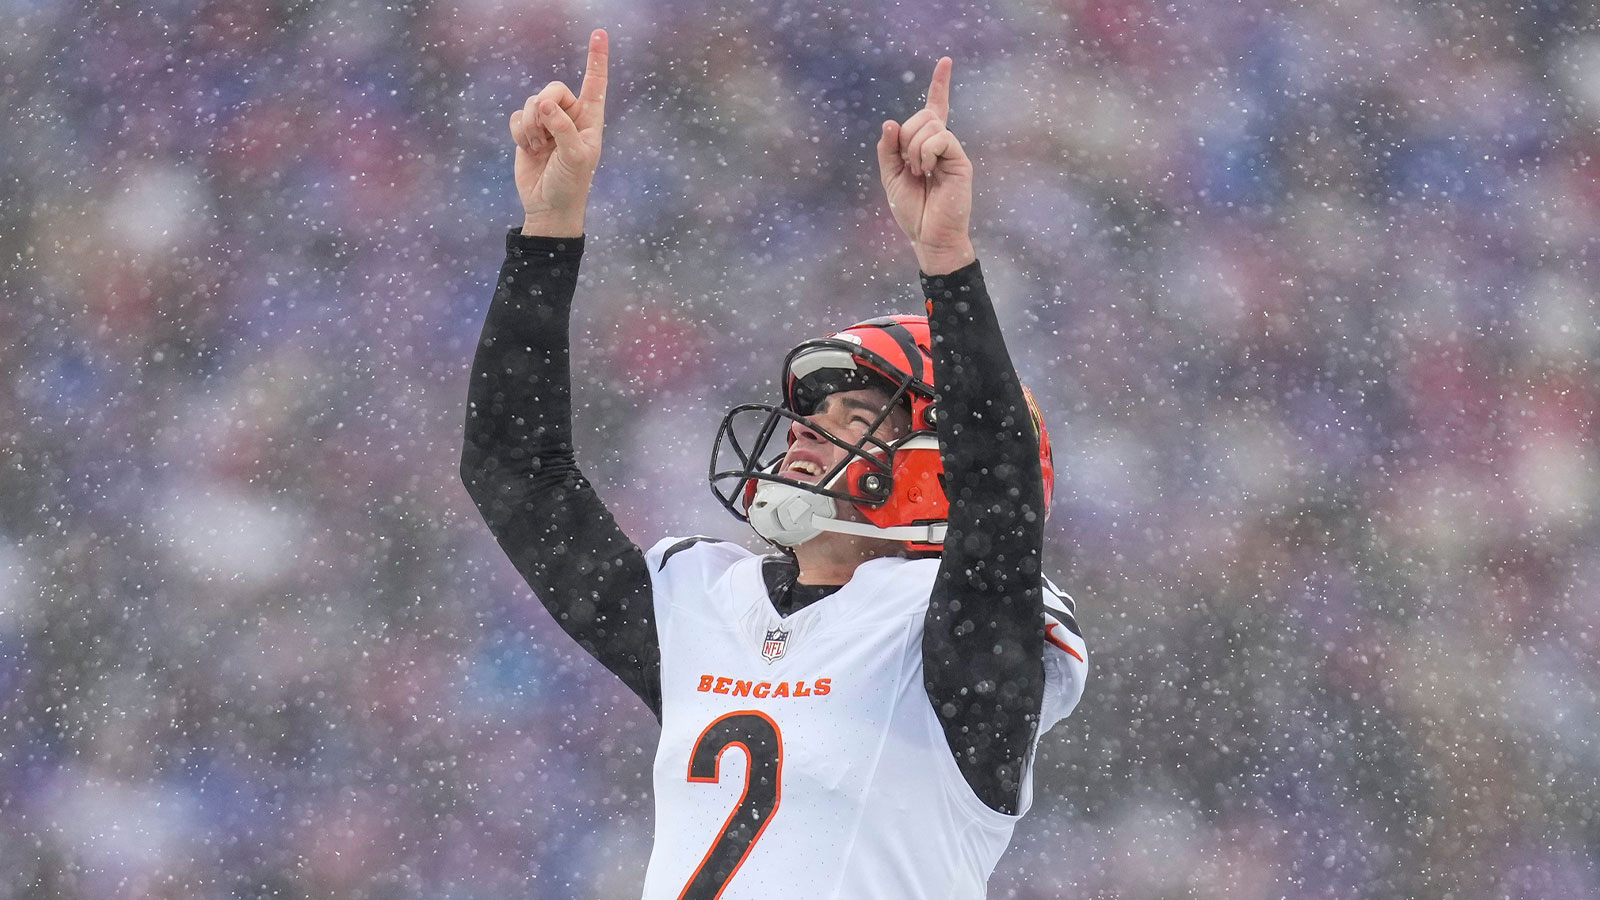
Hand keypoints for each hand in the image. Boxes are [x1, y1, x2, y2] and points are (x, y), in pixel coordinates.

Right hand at [512, 29, 608, 237]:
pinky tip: (529, 149)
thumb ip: (563, 129)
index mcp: (590, 119)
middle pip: (553, 88)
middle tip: (546, 132)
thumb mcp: (576, 158)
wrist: (548, 206)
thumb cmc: (570, 184)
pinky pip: (518, 116)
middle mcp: (570, 116)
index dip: (597, 58)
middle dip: (545, 107)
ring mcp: (548, 123)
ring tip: (540, 148)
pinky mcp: (528, 131)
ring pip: (533, 102)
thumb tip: (544, 105)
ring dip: (532, 126)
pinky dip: (520, 133)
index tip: (599, 33)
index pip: (595, 83)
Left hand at [875, 57, 975, 274]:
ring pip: (929, 125)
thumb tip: (891, 122)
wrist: (929, 236)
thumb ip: (888, 150)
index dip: (940, 85)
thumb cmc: (912, 211)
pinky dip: (926, 152)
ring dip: (913, 148)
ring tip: (919, 173)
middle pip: (922, 115)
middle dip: (906, 136)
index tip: (946, 61)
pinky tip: (928, 171)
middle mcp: (942, 144)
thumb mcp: (890, 176)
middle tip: (910, 166)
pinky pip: (940, 138)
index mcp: (926, 146)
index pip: (935, 108)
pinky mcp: (961, 161)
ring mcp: (953, 151)